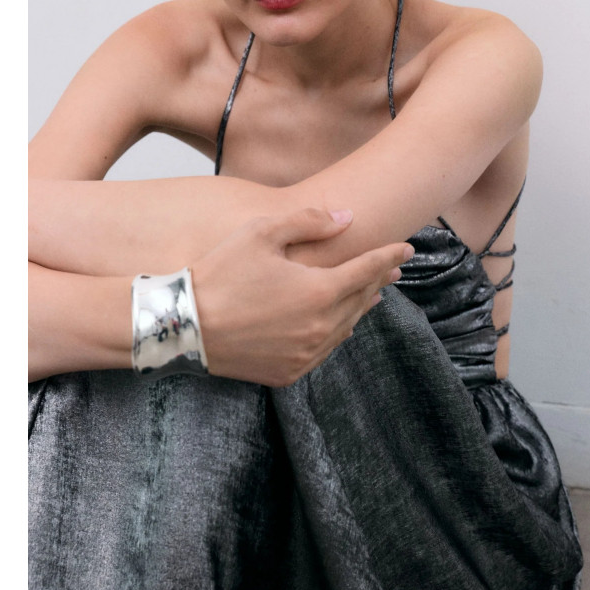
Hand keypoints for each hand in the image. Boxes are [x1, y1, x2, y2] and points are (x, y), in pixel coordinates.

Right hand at [192, 208, 412, 386]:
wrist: (182, 325)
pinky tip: (340, 325)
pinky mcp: (288, 373)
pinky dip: (337, 333)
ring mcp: (306, 354)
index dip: (389, 256)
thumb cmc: (220, 273)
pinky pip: (325, 351)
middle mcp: (321, 327)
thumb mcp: (262, 233)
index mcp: (320, 291)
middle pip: (361, 299)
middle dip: (378, 279)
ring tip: (371, 293)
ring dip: (360, 307)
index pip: (368, 269)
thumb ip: (309, 221)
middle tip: (393, 268)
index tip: (406, 247)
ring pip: (347, 327)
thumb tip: (347, 217)